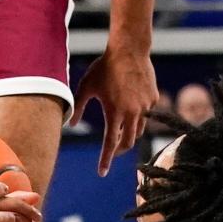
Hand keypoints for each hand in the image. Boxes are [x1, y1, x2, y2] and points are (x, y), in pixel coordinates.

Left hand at [72, 47, 157, 175]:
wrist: (129, 49)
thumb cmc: (104, 67)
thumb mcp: (86, 87)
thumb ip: (78, 107)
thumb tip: (69, 124)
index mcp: (114, 112)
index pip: (109, 143)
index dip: (105, 160)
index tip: (102, 172)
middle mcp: (132, 113)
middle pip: (128, 143)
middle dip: (119, 150)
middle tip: (111, 151)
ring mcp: (145, 106)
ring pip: (138, 130)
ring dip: (128, 135)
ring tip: (120, 132)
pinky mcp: (153, 98)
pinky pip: (146, 115)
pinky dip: (138, 117)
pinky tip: (131, 108)